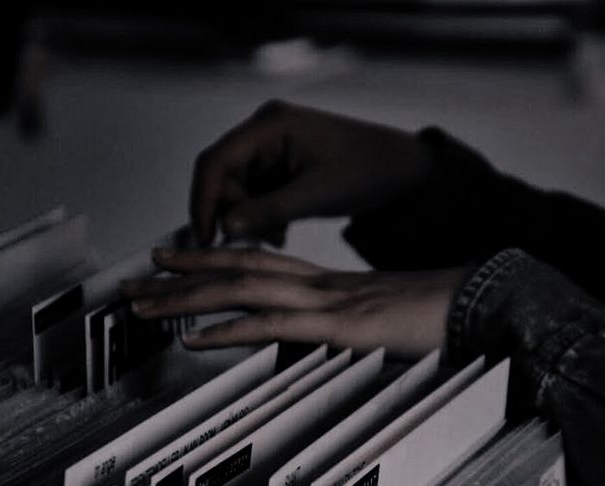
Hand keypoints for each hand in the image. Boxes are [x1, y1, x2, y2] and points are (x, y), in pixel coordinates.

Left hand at [121, 248, 468, 360]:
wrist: (475, 305)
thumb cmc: (434, 315)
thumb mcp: (378, 321)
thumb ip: (341, 326)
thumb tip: (314, 339)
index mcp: (326, 281)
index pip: (257, 261)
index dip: (211, 257)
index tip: (174, 258)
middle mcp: (317, 284)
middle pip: (235, 268)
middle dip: (180, 275)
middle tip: (135, 279)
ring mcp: (325, 302)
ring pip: (241, 291)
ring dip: (187, 299)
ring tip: (143, 305)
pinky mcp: (338, 327)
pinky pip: (273, 325)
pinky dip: (228, 331)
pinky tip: (194, 338)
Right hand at [191, 100, 433, 245]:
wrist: (400, 170)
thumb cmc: (366, 171)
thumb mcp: (316, 195)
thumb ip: (268, 210)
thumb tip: (225, 228)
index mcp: (271, 125)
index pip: (216, 162)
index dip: (204, 202)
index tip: (205, 239)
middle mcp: (265, 131)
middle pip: (223, 176)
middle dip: (233, 212)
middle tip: (254, 241)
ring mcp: (272, 146)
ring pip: (238, 188)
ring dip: (249, 217)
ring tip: (276, 236)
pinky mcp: (280, 164)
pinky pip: (255, 192)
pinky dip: (262, 215)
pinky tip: (281, 231)